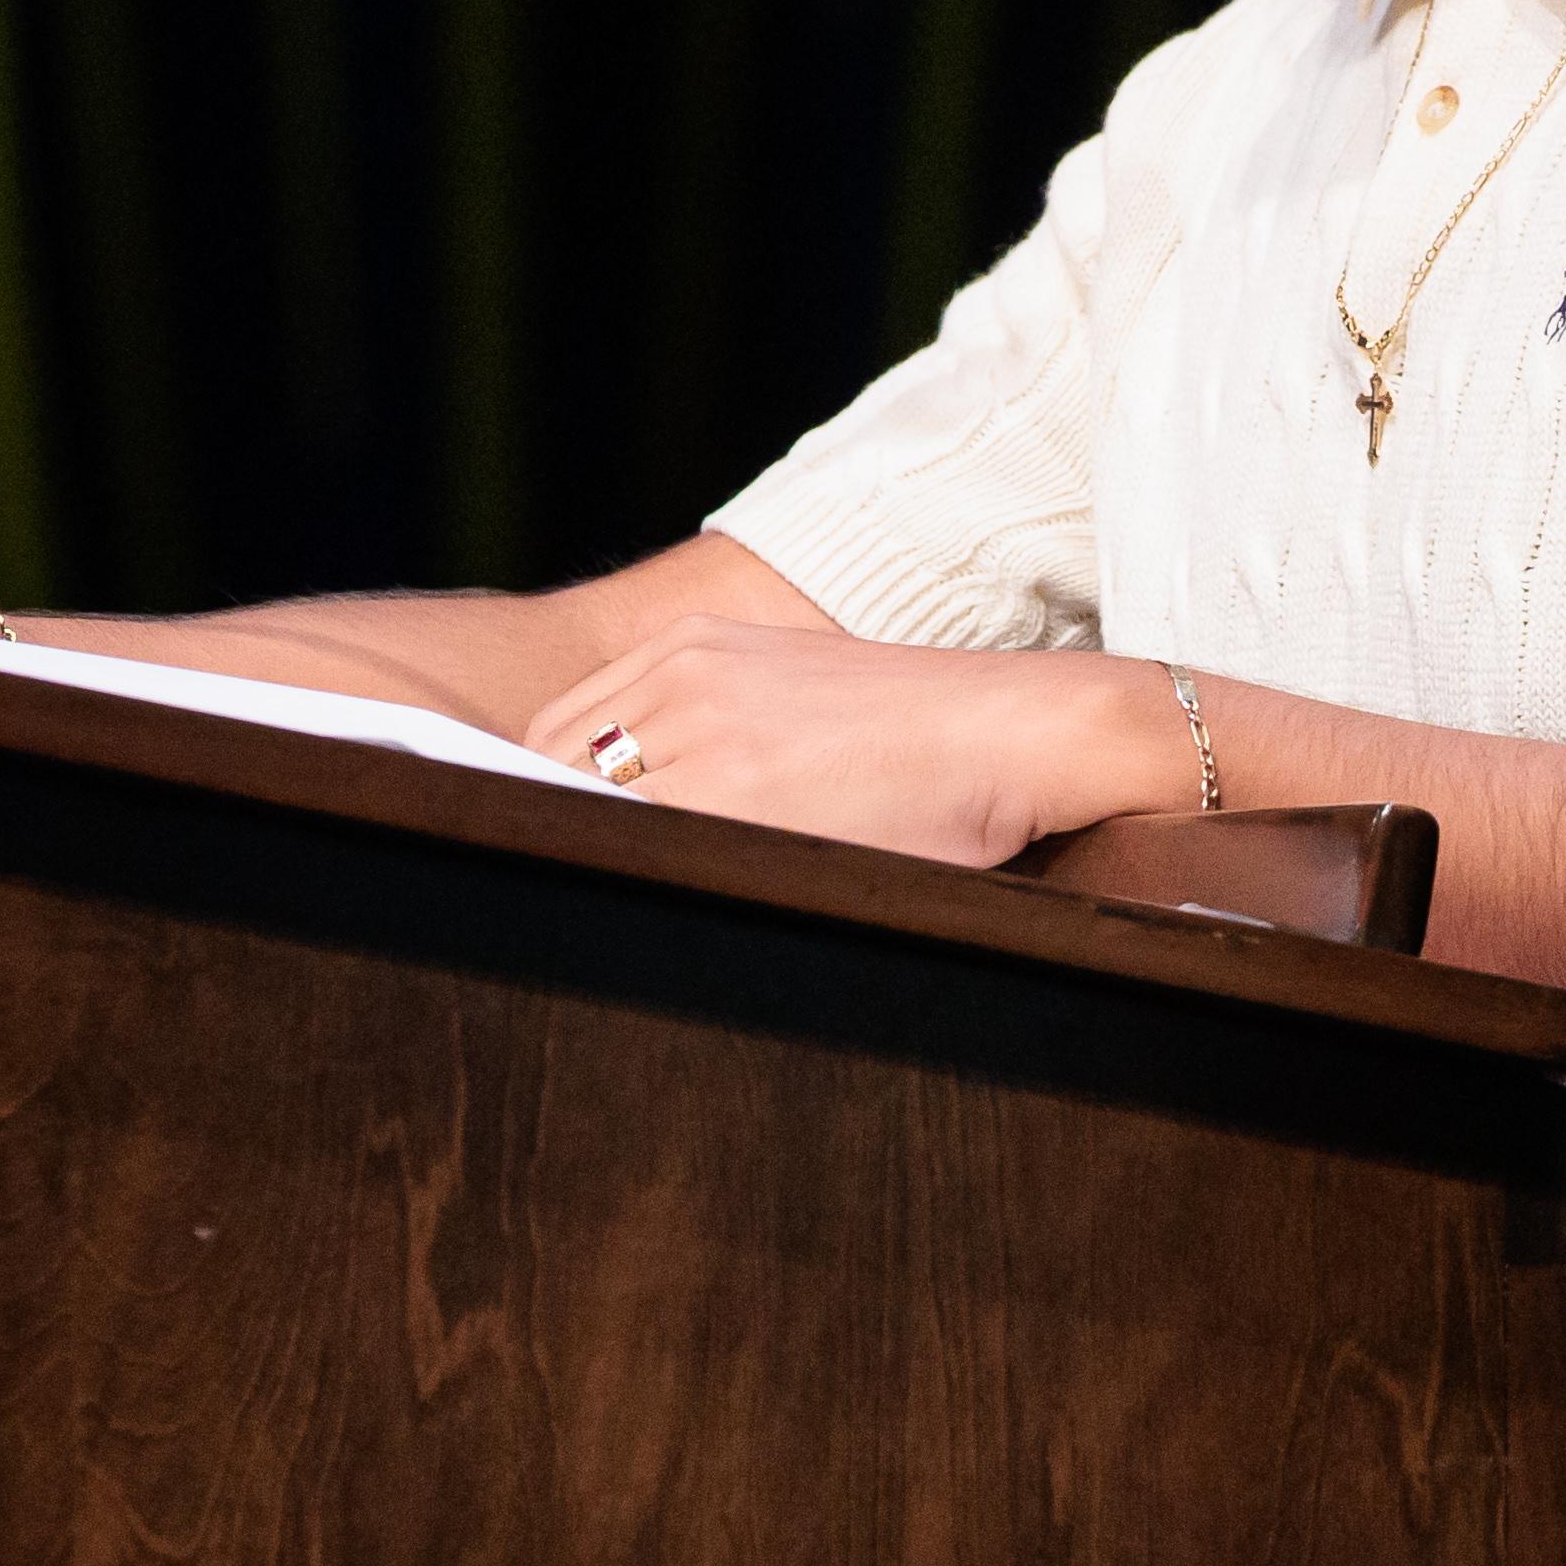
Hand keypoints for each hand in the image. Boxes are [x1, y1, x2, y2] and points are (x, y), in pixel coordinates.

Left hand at [515, 602, 1156, 871]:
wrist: (1023, 732)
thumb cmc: (928, 746)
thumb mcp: (797, 706)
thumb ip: (715, 741)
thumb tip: (643, 823)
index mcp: (693, 648)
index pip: (560, 733)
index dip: (542, 796)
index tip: (545, 846)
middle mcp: (684, 673)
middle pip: (553, 766)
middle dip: (551, 828)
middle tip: (560, 897)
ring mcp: (703, 725)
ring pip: (586, 808)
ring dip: (591, 861)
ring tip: (601, 917)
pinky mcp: (736, 785)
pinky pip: (640, 843)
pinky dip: (633, 879)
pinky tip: (650, 913)